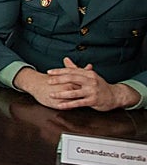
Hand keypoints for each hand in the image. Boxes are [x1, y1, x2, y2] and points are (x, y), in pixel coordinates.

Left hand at [14, 61, 136, 110]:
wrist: (116, 95)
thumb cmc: (99, 85)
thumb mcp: (89, 75)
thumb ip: (76, 69)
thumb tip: (65, 59)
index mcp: (88, 73)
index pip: (72, 71)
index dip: (59, 71)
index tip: (49, 72)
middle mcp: (91, 81)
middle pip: (72, 79)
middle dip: (59, 80)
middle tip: (48, 81)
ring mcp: (92, 91)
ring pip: (74, 92)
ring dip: (62, 94)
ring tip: (51, 94)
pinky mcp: (93, 101)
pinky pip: (78, 103)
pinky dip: (68, 104)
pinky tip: (60, 105)